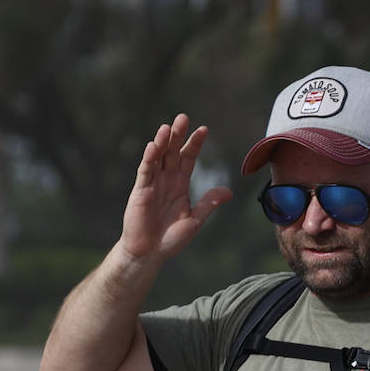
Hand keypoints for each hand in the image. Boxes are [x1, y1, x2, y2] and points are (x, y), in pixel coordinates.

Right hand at [120, 113, 231, 263]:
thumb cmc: (171, 238)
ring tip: (168, 127)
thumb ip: (208, 204)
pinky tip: (154, 147)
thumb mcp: (194, 221)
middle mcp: (166, 180)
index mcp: (180, 185)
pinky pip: (145, 172)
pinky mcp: (141, 192)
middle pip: (173, 153)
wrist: (151, 253)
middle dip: (178, 136)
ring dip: (162, 143)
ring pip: (158, 158)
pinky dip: (149, 160)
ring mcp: (152, 184)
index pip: (188, 159)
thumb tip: (228, 191)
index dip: (194, 144)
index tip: (204, 129)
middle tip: (183, 117)